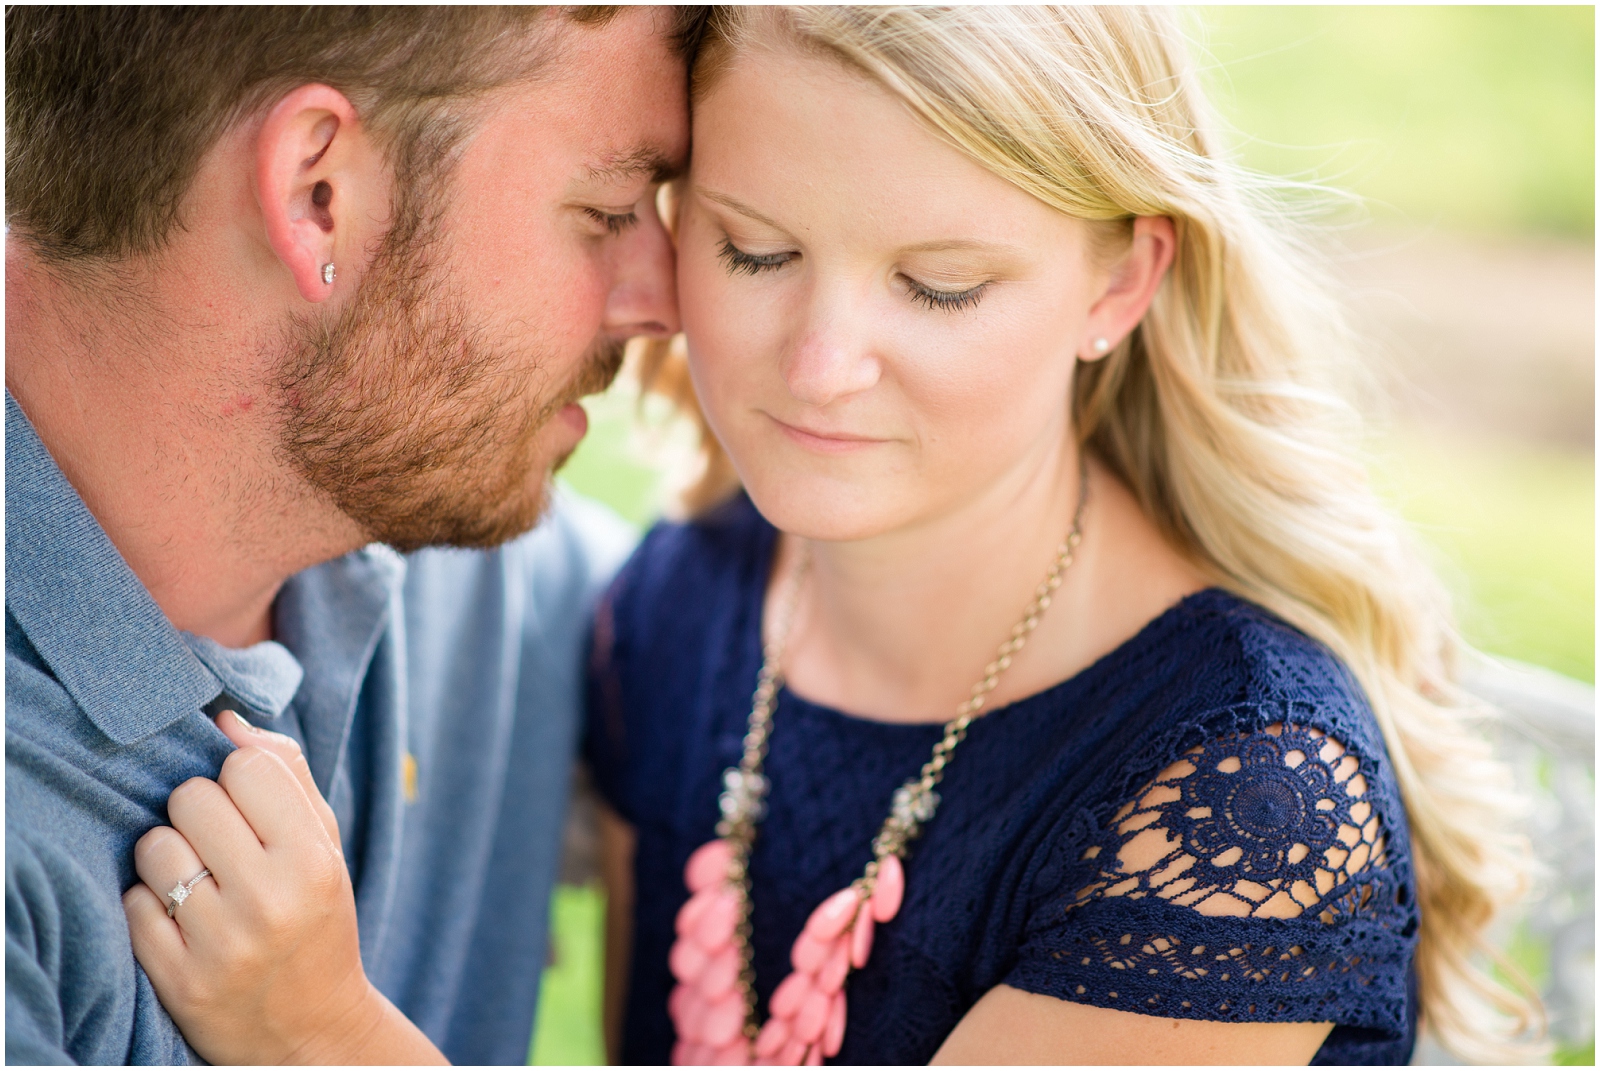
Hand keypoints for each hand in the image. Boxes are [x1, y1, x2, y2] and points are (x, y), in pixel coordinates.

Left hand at [123, 711, 443, 1064]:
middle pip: (192, 797)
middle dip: (199, 812)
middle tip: (219, 844)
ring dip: (168, 857)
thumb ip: (286, 775)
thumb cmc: (317, 919)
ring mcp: (221, 944)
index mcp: (313, 860)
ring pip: (154, 847)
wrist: (313, 1030)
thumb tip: (226, 720)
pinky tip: (181, 920)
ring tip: (198, 881)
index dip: (239, 780)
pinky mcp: (179, 982)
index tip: (248, 808)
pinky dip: (149, 906)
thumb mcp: (326, 845)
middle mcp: (269, 900)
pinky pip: (133, 904)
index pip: (244, 767)